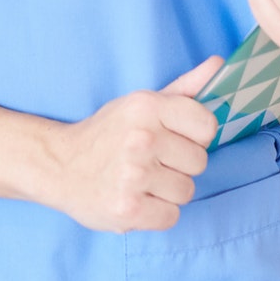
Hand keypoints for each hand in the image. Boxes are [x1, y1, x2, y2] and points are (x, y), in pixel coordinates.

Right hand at [40, 58, 222, 233]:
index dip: (195, 137)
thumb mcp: (142, 103)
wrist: (60, 165)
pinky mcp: (127, 208)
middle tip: (152, 161)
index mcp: (147, 107)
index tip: (174, 139)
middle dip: (180, 165)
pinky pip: (171, 216)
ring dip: (168, 191)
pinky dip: (157, 213)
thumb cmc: (108, 134)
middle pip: (199, 162)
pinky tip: (137, 198)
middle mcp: (141, 138)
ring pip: (187, 191)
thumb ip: (185, 87)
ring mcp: (133, 175)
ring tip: (142, 180)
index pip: (207, 127)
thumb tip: (220, 63)